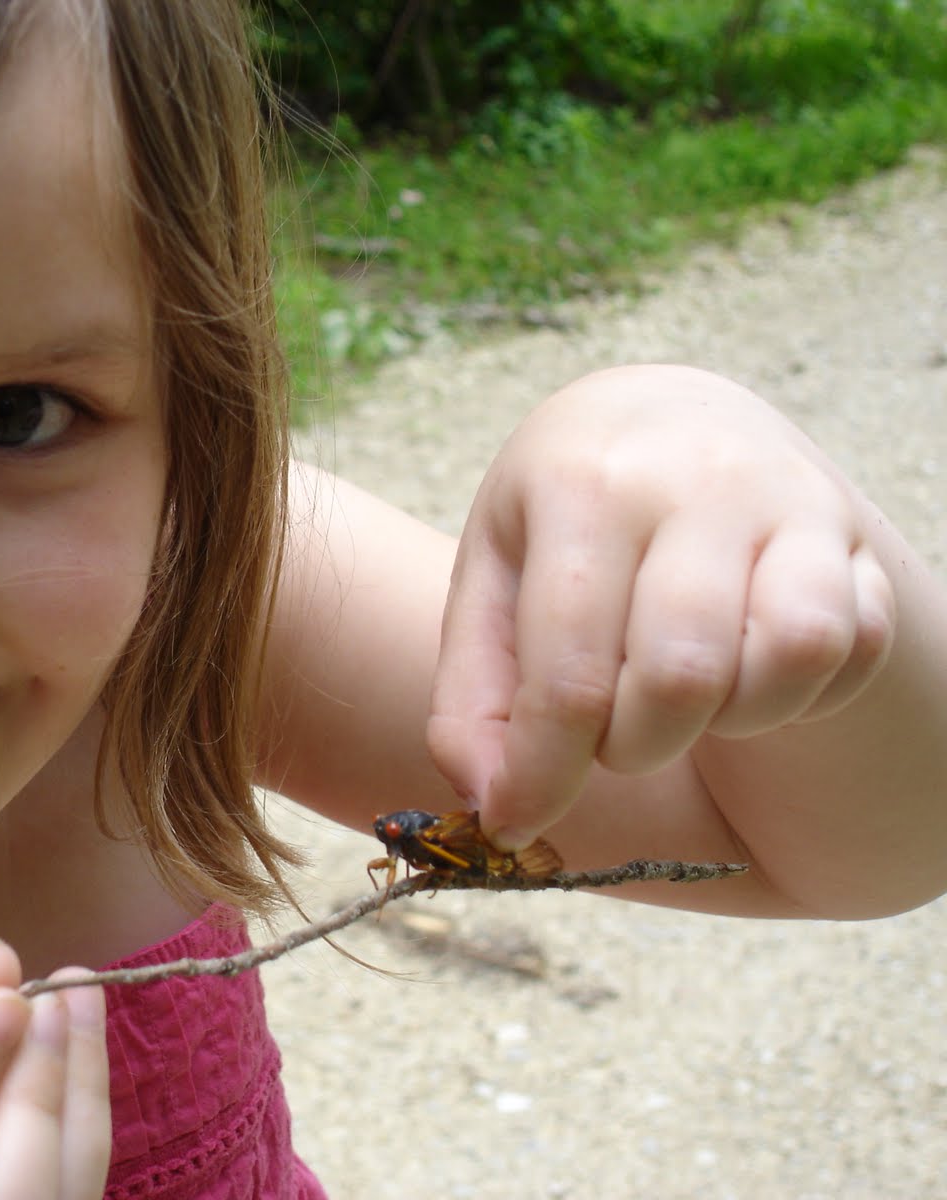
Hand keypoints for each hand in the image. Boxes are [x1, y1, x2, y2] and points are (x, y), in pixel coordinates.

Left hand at [427, 365, 895, 847]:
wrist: (674, 423)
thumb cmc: (564, 523)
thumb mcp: (490, 583)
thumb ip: (472, 701)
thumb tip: (494, 805)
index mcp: (584, 483)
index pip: (568, 673)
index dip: (541, 775)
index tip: (516, 821)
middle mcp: (696, 479)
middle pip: (680, 679)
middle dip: (631, 745)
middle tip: (606, 723)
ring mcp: (793, 504)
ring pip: (787, 663)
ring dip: (724, 717)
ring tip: (678, 687)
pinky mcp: (858, 544)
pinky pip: (849, 656)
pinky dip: (795, 694)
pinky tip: (740, 667)